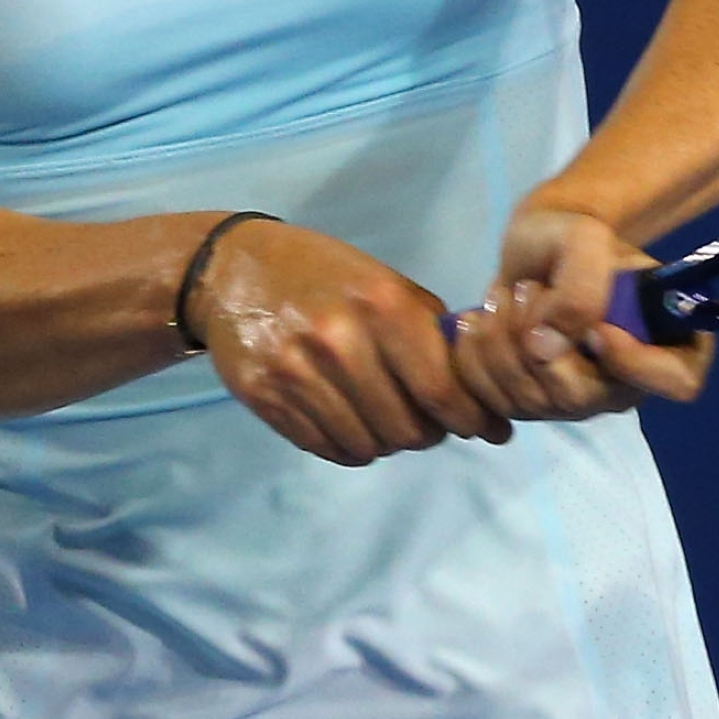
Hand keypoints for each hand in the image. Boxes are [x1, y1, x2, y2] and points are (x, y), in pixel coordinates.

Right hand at [186, 218, 511, 465]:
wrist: (230, 269)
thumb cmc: (320, 272)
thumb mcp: (381, 280)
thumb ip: (428, 329)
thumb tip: (477, 386)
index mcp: (381, 304)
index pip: (441, 389)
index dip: (472, 419)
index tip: (488, 429)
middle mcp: (339, 340)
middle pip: (407, 428)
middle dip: (429, 432)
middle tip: (431, 422)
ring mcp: (297, 373)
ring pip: (369, 446)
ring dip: (388, 441)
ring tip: (387, 417)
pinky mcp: (266, 399)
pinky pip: (329, 449)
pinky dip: (351, 445)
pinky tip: (351, 420)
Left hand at [451, 202, 715, 422]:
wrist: (537, 250)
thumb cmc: (573, 239)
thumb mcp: (585, 241)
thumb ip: (582, 288)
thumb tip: (549, 346)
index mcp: (667, 344)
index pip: (676, 381)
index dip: (634, 362)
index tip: (597, 329)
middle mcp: (625, 386)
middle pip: (580, 399)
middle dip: (538, 340)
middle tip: (529, 290)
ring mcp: (576, 402)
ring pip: (530, 402)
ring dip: (502, 341)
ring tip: (505, 295)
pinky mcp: (530, 405)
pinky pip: (493, 402)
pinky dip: (475, 358)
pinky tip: (479, 322)